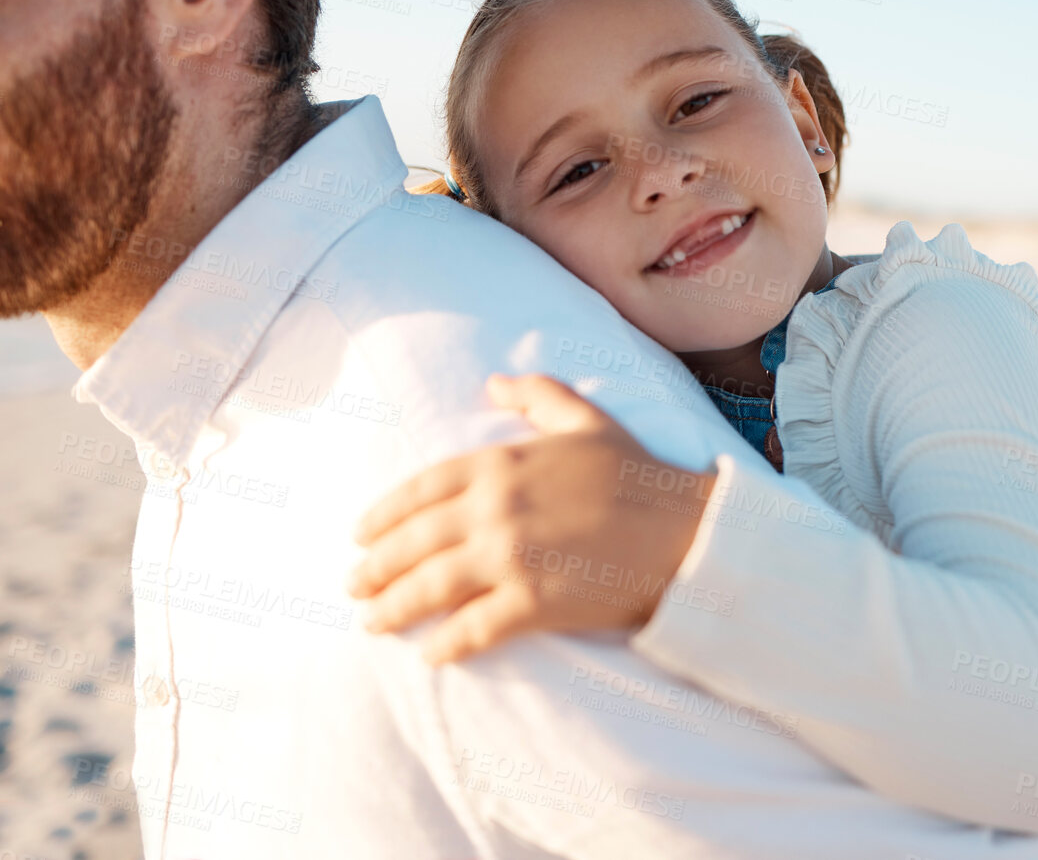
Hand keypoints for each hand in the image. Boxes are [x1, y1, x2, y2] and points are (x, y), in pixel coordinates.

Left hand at [346, 373, 716, 663]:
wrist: (684, 530)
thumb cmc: (637, 471)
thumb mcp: (585, 417)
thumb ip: (535, 393)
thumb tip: (493, 382)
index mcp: (500, 463)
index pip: (419, 490)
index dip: (382, 515)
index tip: (359, 534)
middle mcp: (495, 509)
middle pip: (414, 542)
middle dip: (374, 567)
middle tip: (353, 586)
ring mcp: (511, 558)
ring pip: (431, 587)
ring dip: (394, 608)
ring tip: (372, 623)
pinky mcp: (533, 603)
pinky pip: (473, 628)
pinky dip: (445, 645)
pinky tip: (429, 654)